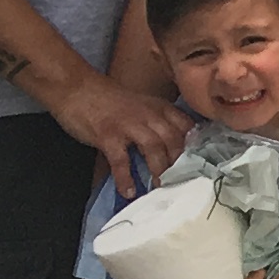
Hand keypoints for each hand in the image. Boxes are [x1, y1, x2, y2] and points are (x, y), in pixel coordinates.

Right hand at [50, 68, 187, 191]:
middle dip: (180, 164)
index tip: (201, 166)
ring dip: (159, 171)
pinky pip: (121, 159)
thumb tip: (173, 148)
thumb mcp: (142, 106)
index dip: (196, 147)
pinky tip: (128, 191)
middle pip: (174, 140)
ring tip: (160, 189)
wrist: (76, 86)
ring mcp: (128, 124)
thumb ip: (158, 122)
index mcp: (160, 108)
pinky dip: (125, 177)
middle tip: (182, 184)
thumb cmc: (109, 100)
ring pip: (154, 148)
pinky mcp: (107, 135)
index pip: (188, 127)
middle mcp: (149, 115)